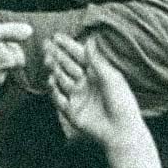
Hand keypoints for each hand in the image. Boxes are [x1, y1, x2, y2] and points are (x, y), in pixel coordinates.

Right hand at [45, 35, 143, 151]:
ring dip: (54, 69)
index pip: (79, 55)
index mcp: (95, 72)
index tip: (56, 36)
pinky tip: (51, 81)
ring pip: (61, 79)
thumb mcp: (111, 78)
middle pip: (67, 65)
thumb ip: (97, 60)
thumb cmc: (122, 103)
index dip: (67, 46)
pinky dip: (54, 90)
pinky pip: (59, 99)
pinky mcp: (71, 111)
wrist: (121, 131)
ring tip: (48, 60)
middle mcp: (84, 83)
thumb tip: (90, 39)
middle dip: (56, 55)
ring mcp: (77, 96)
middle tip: (46, 45)